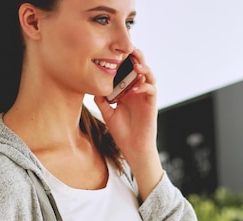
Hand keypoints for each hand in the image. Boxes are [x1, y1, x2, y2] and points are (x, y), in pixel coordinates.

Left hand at [93, 49, 162, 199]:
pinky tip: (134, 87)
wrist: (133, 149)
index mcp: (127, 90)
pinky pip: (151, 89)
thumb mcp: (107, 113)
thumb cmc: (122, 133)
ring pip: (148, 74)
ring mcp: (145, 97)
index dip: (123, 59)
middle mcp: (137, 91)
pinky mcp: (151, 105)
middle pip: (139, 66)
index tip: (113, 50)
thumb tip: (91, 86)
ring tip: (135, 64)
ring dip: (142, 67)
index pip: (127, 69)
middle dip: (135, 56)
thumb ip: (102, 99)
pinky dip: (144, 85)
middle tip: (127, 49)